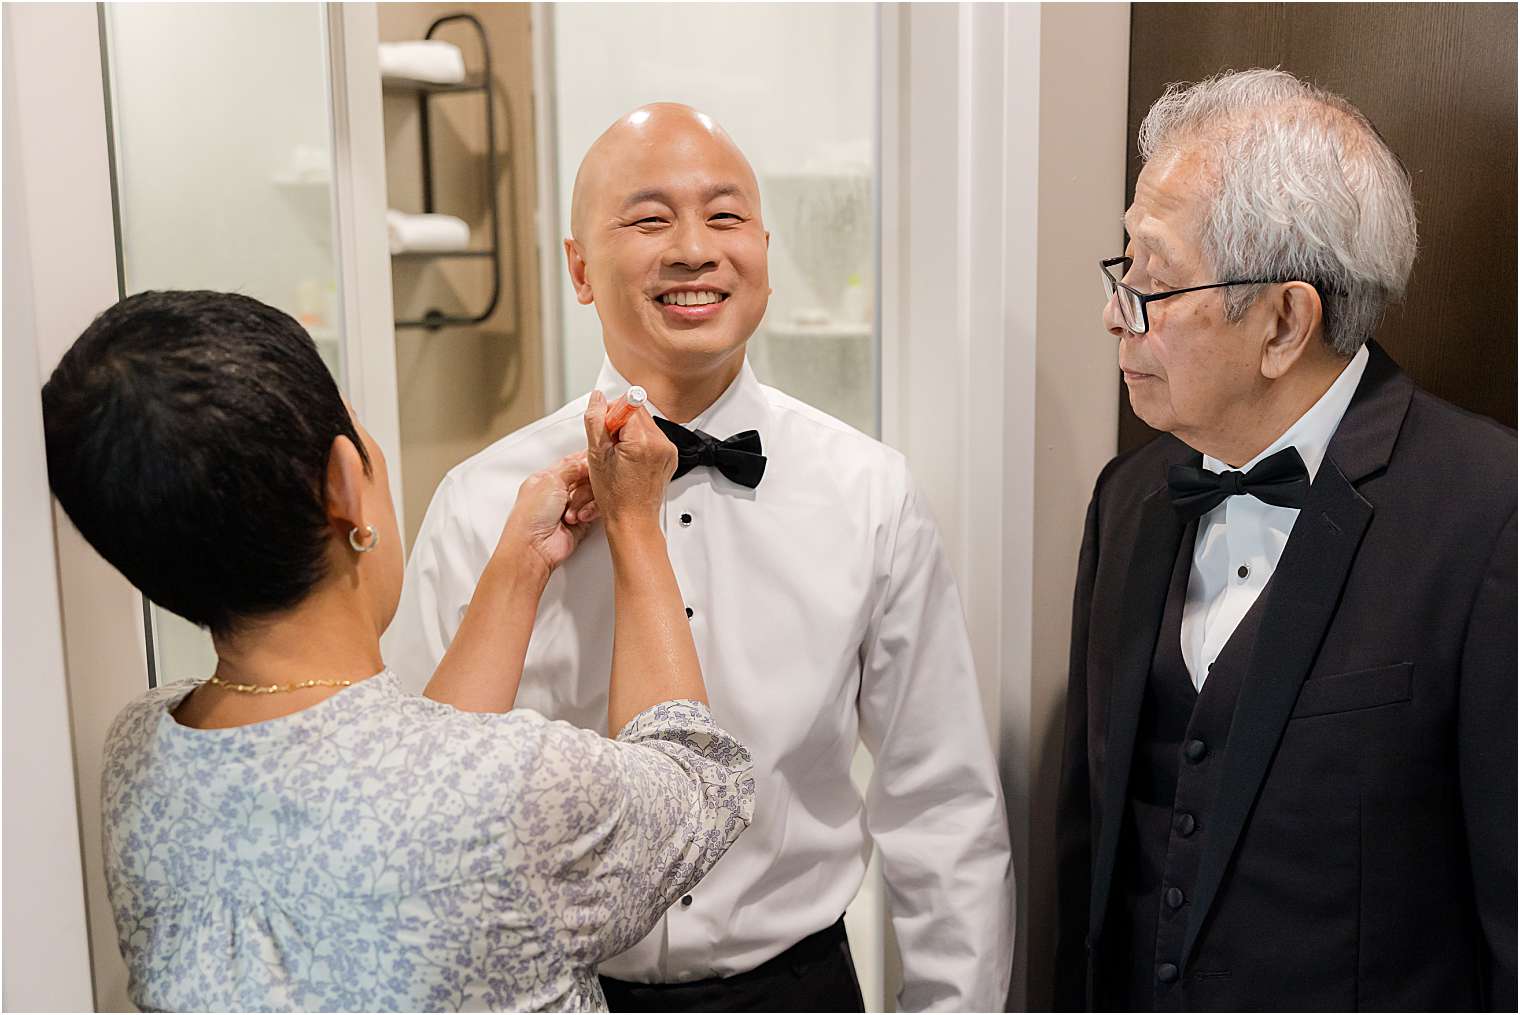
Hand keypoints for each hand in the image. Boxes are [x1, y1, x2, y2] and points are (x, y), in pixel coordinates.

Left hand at [497, 453, 597, 573]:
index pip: (571, 462)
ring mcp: (570, 506)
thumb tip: (587, 460)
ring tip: (572, 511)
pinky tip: (580, 517)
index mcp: (546, 478)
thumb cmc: (531, 516)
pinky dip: (590, 511)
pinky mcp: (581, 521)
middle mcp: (558, 491)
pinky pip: (596, 509)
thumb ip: (573, 467)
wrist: (533, 547)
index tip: (597, 458)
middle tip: (587, 485)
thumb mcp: (551, 480)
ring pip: (592, 493)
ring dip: (584, 500)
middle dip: (586, 482)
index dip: (584, 459)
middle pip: (584, 477)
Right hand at [582, 389, 677, 528]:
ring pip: (644, 424)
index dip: (612, 416)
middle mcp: (662, 444)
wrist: (633, 520)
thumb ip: (596, 420)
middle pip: (638, 412)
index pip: (629, 404)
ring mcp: (669, 451)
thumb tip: (597, 398)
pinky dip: (639, 443)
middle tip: (611, 448)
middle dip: (620, 425)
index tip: (607, 432)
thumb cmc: (615, 496)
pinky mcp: (670, 457)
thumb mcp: (596, 455)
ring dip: (629, 433)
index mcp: (644, 441)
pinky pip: (653, 438)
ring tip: (620, 457)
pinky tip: (630, 461)